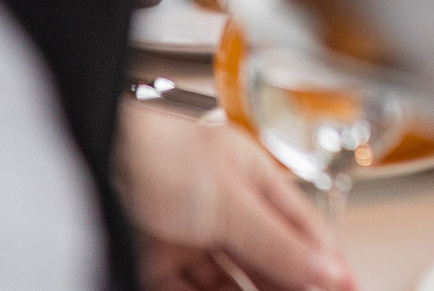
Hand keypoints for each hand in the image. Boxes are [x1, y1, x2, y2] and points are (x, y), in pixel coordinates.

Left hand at [119, 107, 352, 290]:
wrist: (88, 166)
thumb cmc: (153, 154)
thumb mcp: (229, 202)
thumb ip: (276, 242)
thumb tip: (323, 269)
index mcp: (250, 177)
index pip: (298, 226)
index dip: (323, 257)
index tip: (345, 285)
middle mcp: (221, 208)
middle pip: (266, 258)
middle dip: (290, 282)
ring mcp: (187, 238)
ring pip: (230, 282)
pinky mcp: (154, 264)